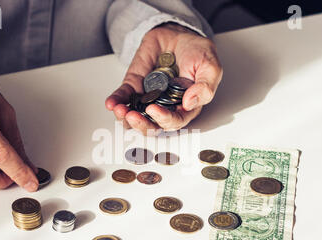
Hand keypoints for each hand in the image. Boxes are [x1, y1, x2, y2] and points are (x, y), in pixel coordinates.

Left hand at [105, 23, 222, 134]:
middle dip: (141, 124)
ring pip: (135, 116)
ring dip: (125, 117)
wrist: (179, 34)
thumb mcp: (210, 67)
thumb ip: (205, 88)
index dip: (163, 119)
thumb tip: (190, 103)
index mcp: (185, 106)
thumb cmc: (197, 53)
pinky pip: (124, 96)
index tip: (154, 110)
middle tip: (133, 116)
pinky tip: (111, 103)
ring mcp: (148, 97)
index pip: (174, 121)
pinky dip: (116, 100)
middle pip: (152, 125)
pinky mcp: (135, 85)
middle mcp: (166, 106)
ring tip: (120, 110)